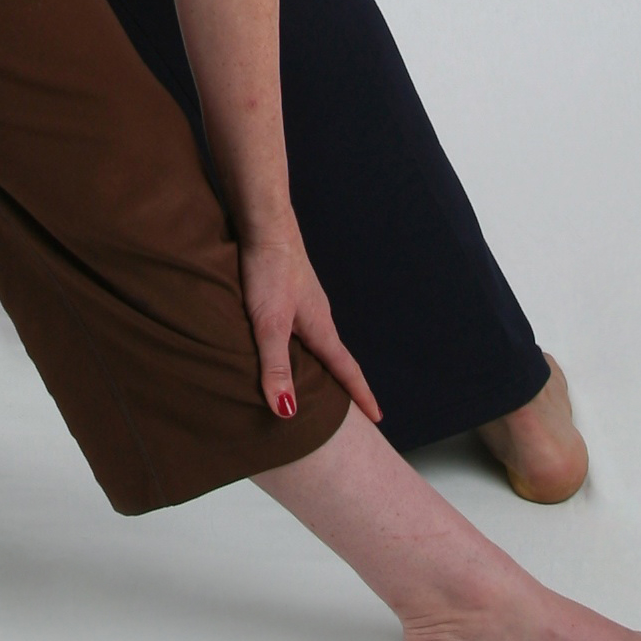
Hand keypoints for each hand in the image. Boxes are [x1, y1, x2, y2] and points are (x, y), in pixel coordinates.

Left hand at [238, 219, 379, 429]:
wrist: (264, 221)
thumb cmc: (268, 270)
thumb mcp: (268, 324)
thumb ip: (275, 366)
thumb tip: (287, 411)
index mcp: (320, 328)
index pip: (346, 370)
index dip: (360, 396)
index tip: (377, 419)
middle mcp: (318, 316)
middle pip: (335, 358)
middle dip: (344, 385)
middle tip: (353, 410)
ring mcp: (304, 301)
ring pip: (317, 342)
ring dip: (322, 364)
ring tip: (320, 384)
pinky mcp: (289, 289)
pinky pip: (301, 327)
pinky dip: (302, 345)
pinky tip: (287, 343)